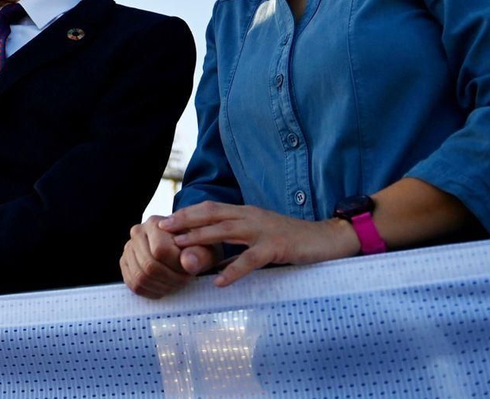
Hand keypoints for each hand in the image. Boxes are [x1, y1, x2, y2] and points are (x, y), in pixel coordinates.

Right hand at [120, 215, 198, 298]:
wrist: (183, 246)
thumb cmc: (195, 248)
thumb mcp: (204, 249)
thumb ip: (199, 255)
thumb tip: (188, 263)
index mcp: (156, 223)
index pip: (160, 250)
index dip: (177, 267)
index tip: (190, 271)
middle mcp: (138, 232)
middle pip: (149, 266)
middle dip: (170, 280)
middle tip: (184, 281)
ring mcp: (129, 248)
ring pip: (140, 277)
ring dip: (161, 287)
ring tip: (175, 284)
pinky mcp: (125, 262)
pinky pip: (133, 284)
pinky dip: (150, 291)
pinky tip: (163, 288)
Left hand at [160, 203, 358, 286]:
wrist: (327, 239)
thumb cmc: (293, 241)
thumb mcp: (261, 238)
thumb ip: (238, 243)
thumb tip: (213, 258)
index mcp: (246, 213)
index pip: (211, 209)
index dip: (187, 213)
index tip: (165, 220)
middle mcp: (251, 217)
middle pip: (212, 214)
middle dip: (185, 220)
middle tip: (162, 228)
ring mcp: (264, 231)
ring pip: (226, 230)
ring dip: (201, 238)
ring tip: (180, 247)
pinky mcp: (277, 247)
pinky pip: (251, 259)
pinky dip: (233, 270)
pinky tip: (219, 281)